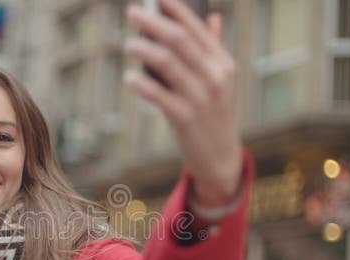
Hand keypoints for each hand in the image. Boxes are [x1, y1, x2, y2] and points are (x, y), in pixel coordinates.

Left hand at [124, 0, 241, 206]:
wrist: (219, 156)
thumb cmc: (214, 113)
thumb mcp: (220, 80)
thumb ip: (213, 48)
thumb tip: (213, 16)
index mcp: (222, 62)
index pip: (196, 28)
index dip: (175, 9)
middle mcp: (214, 76)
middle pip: (178, 40)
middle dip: (153, 22)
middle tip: (132, 12)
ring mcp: (200, 97)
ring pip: (166, 63)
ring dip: (142, 49)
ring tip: (127, 44)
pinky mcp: (185, 117)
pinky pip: (158, 94)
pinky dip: (141, 84)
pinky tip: (128, 77)